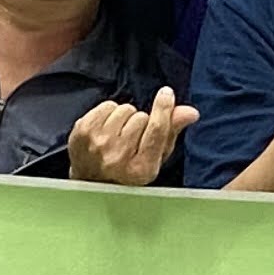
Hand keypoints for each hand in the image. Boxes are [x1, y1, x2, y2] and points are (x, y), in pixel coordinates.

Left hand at [67, 86, 195, 185]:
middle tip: (133, 138)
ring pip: (124, 109)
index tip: (166, 93)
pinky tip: (106, 129)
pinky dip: (110, 113)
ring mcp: (97, 144)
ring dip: (125, 117)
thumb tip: (191, 112)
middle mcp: (118, 158)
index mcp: (140, 169)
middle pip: (141, 117)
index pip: (156, 130)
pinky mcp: (82, 131)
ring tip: (118, 134)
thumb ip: (172, 133)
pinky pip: (107, 105)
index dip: (163, 108)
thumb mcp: (155, 158)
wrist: (90, 181)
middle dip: (141, 122)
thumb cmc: (128, 169)